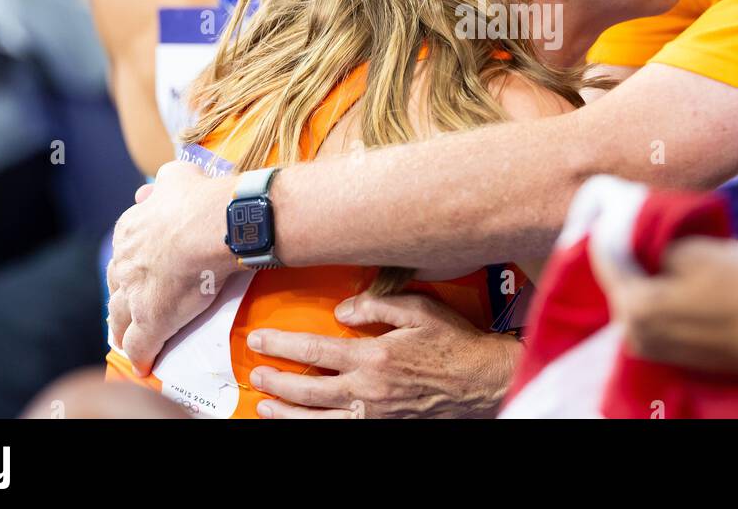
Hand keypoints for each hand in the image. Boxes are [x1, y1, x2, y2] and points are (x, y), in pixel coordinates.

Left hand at [106, 161, 238, 374]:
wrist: (212, 226)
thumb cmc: (200, 200)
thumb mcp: (176, 178)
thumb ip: (163, 183)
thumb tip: (151, 188)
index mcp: (130, 231)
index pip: (124, 254)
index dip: (130, 266)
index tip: (137, 273)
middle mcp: (125, 262)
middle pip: (116, 286)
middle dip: (121, 296)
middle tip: (126, 308)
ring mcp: (134, 294)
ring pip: (119, 317)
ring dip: (121, 329)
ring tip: (124, 340)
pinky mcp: (151, 320)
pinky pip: (139, 344)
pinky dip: (140, 355)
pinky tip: (143, 365)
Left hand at [247, 293, 520, 418]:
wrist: (483, 381)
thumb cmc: (453, 343)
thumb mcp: (419, 310)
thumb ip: (375, 306)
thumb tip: (341, 311)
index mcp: (373, 356)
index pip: (313, 351)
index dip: (281, 346)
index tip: (258, 340)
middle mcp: (368, 390)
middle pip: (307, 390)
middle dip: (275, 381)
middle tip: (254, 374)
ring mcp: (375, 415)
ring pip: (317, 420)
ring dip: (287, 413)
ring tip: (265, 405)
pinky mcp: (385, 428)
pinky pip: (342, 431)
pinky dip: (317, 428)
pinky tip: (305, 423)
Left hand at [591, 236, 737, 375]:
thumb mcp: (693, 251)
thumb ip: (650, 241)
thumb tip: (629, 231)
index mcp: (632, 306)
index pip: (603, 255)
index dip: (609, 225)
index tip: (615, 205)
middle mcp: (629, 332)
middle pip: (616, 277)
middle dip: (626, 250)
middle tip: (642, 223)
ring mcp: (645, 347)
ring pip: (631, 295)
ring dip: (640, 272)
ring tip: (660, 248)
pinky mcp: (663, 353)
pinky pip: (646, 313)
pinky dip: (652, 292)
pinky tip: (671, 277)